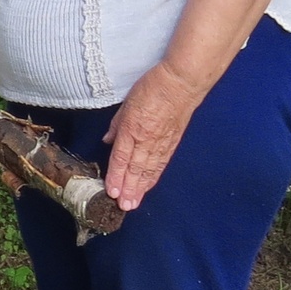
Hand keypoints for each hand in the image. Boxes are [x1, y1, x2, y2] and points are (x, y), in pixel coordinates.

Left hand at [102, 61, 202, 211]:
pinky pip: (161, 164)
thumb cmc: (153, 86)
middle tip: (122, 207)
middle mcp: (145, 140)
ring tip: (133, 202)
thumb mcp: (127, 103)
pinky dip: (154, 177)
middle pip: (134, 169)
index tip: (111, 192)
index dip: (115, 176)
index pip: (120, 158)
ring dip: (140, 188)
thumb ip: (117, 124)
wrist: (181, 82)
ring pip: (148, 171)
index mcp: (131, 129)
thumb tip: (108, 140)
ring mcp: (160, 143)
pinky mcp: (172, 142)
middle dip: (128, 189)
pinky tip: (149, 186)